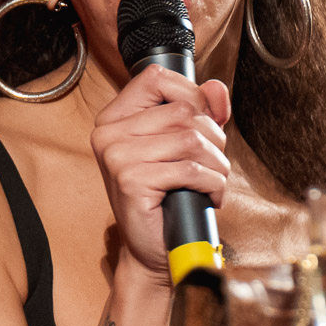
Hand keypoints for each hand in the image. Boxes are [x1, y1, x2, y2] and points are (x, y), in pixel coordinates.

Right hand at [90, 63, 230, 282]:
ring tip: (212, 181)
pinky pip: (190, 170)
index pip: (156, 77)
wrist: (155, 248)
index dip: (191, 93)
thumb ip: (201, 112)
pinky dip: (211, 184)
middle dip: (213, 138)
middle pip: (183, 111)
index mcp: (115, 118)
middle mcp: (109, 133)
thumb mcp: (184, 147)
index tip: (203, 121)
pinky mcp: (130, 180)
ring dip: (216, 164)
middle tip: (213, 163)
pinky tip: (207, 196)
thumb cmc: (168, 197)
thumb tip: (217, 89)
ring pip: (191, 140)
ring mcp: (116, 156)